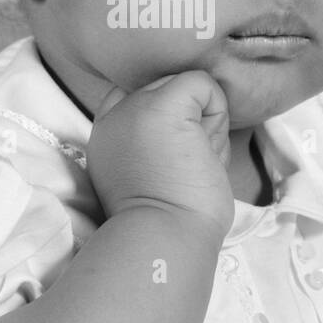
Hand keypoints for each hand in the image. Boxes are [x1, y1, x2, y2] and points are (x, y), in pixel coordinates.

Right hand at [86, 69, 234, 242]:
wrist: (165, 240)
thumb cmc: (171, 223)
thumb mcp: (151, 178)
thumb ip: (156, 144)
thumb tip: (194, 116)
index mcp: (106, 140)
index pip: (129, 100)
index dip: (160, 116)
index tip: (173, 151)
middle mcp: (114, 118)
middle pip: (164, 93)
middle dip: (189, 123)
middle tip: (186, 166)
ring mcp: (135, 107)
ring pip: (185, 87)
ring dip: (205, 123)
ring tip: (194, 163)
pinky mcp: (163, 105)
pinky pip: (200, 82)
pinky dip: (217, 107)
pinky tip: (207, 144)